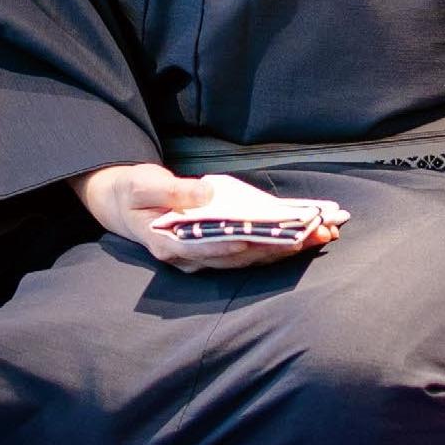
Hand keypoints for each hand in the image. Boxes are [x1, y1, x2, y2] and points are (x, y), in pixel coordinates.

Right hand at [74, 164, 345, 272]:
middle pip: (241, 258)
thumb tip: (207, 193)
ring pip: (251, 259)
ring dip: (287, 249)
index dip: (241, 244)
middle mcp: (191, 258)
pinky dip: (277, 244)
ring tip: (322, 235)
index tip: (271, 238)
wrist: (122, 204)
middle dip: (280, 247)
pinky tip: (304, 235)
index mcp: (170, 245)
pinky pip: (251, 251)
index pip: (211, 247)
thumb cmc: (133, 192)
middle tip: (315, 235)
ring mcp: (205, 258)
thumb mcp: (144, 184)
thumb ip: (174, 191)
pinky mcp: (216, 250)